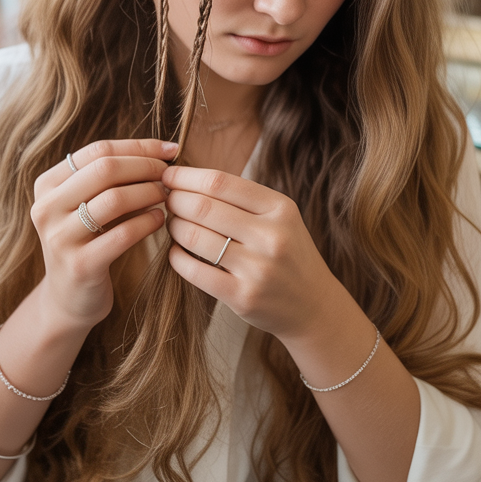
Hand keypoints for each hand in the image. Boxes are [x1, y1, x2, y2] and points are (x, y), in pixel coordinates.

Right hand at [30, 139, 176, 328]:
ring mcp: (60, 238)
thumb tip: (162, 149)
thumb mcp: (88, 205)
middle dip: (146, 167)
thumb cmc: (89, 241)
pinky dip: (148, 222)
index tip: (169, 149)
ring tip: (166, 195)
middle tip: (170, 174)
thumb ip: (111, 177)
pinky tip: (160, 220)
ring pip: (115, 199)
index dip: (138, 146)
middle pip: (105, 169)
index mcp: (47, 185)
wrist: (69, 299)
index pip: (98, 151)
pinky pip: (123, 234)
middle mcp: (46, 208)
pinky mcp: (80, 265)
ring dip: (149, 193)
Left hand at [162, 165, 345, 340]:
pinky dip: (177, 257)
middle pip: (202, 207)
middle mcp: (271, 236)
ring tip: (173, 224)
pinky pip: (194, 271)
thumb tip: (188, 180)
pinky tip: (177, 252)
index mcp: (280, 208)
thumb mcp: (279, 217)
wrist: (313, 305)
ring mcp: (258, 269)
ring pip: (194, 237)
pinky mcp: (243, 297)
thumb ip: (242, 198)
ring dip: (174, 227)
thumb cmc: (288, 253)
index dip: (186, 177)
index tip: (168, 176)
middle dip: (175, 200)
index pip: (220, 182)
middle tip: (167, 200)